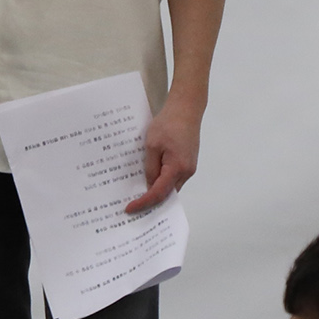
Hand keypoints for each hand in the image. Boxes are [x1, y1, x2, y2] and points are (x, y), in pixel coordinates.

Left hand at [128, 93, 200, 212]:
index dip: (143, 203)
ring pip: (171, 187)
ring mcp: (189, 167)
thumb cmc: (169, 123)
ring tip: (138, 195)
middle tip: (132, 206)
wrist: (186, 109)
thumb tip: (148, 185)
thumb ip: (150, 168)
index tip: (130, 209)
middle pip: (167, 194)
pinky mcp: (187, 162)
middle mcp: (187, 172)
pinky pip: (173, 177)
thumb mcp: (152, 145)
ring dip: (156, 191)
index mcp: (177, 168)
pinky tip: (149, 179)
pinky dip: (162, 182)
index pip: (159, 193)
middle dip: (150, 202)